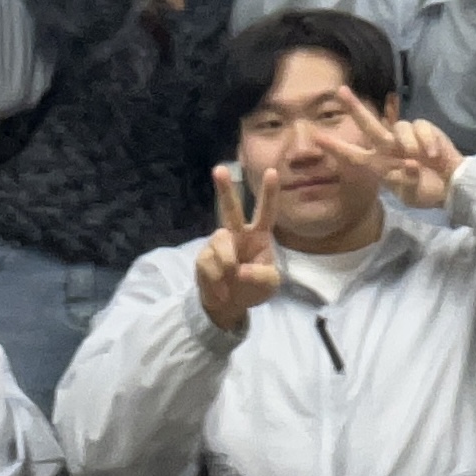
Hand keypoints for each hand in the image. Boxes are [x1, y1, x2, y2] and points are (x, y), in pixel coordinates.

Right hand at [197, 166, 280, 330]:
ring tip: (230, 277)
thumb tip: (239, 269)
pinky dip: (216, 280)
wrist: (229, 306)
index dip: (269, 193)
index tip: (271, 171)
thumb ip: (260, 276)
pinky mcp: (203, 257)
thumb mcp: (268, 285)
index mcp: (259, 236)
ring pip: (219, 240)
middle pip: (230, 209)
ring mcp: (219, 244)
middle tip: (219, 169)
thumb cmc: (253, 288)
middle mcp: (238, 234)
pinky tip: (222, 290)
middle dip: (224, 189)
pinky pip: (208, 263)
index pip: (266, 212)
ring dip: (226, 261)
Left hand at [314, 87, 464, 208]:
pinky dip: (426, 142)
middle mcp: (389, 147)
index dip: (336, 147)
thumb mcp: (410, 194)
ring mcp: (406, 137)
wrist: (451, 186)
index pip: (354, 155)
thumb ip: (406, 180)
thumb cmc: (426, 191)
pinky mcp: (425, 129)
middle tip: (341, 91)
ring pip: (398, 127)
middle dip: (354, 108)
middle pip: (369, 124)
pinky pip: (420, 127)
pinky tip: (432, 155)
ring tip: (418, 159)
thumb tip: (409, 162)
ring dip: (407, 143)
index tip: (317, 138)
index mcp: (379, 164)